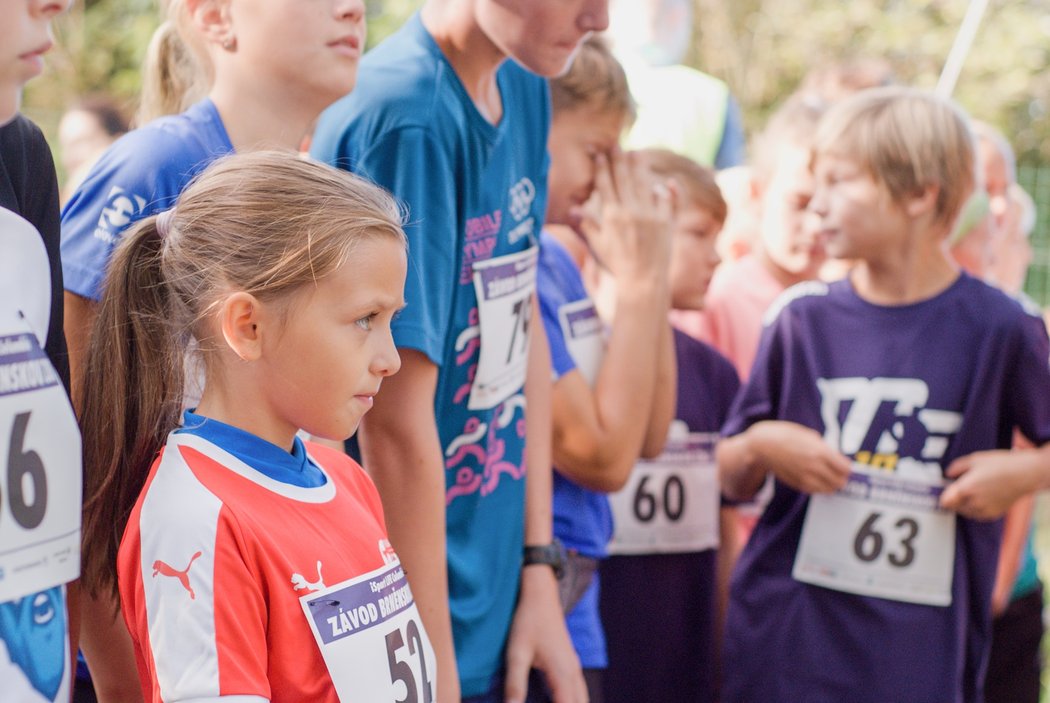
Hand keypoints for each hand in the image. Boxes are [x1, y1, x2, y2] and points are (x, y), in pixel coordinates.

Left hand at [504, 565, 587, 702]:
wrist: (540, 593)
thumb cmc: (527, 621)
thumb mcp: (516, 653)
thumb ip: (515, 685)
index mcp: (563, 674)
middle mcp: (574, 674)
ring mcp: (574, 669)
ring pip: (582, 701)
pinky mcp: (570, 666)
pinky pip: (578, 693)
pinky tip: (562, 702)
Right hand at [575, 149, 673, 284]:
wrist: (642, 281)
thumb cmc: (617, 265)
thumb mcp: (598, 245)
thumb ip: (587, 224)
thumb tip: (573, 210)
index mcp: (611, 216)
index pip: (605, 185)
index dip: (602, 168)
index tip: (600, 155)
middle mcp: (630, 211)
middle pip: (623, 178)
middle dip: (619, 159)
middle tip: (617, 145)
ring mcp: (649, 215)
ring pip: (643, 183)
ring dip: (639, 167)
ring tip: (636, 154)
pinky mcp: (666, 221)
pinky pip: (667, 200)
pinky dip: (667, 191)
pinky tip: (665, 182)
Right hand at [749, 421, 850, 494]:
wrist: (761, 446)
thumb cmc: (783, 435)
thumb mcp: (807, 434)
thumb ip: (823, 447)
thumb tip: (834, 457)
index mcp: (819, 451)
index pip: (845, 468)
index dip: (846, 466)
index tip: (843, 463)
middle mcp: (814, 467)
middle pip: (840, 481)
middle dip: (841, 477)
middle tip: (837, 471)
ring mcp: (805, 477)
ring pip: (829, 489)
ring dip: (831, 484)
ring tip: (827, 476)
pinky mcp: (797, 484)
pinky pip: (816, 491)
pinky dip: (820, 487)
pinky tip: (816, 478)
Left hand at [940, 449, 1041, 519]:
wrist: (1025, 475)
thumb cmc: (1001, 464)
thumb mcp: (974, 459)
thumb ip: (956, 467)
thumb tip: (947, 475)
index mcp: (966, 489)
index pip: (944, 502)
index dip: (942, 496)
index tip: (943, 490)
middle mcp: (973, 502)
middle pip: (953, 507)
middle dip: (953, 499)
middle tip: (958, 488)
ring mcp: (984, 510)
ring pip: (964, 512)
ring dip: (963, 504)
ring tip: (972, 491)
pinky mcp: (993, 514)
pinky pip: (976, 515)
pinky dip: (974, 508)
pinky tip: (981, 497)